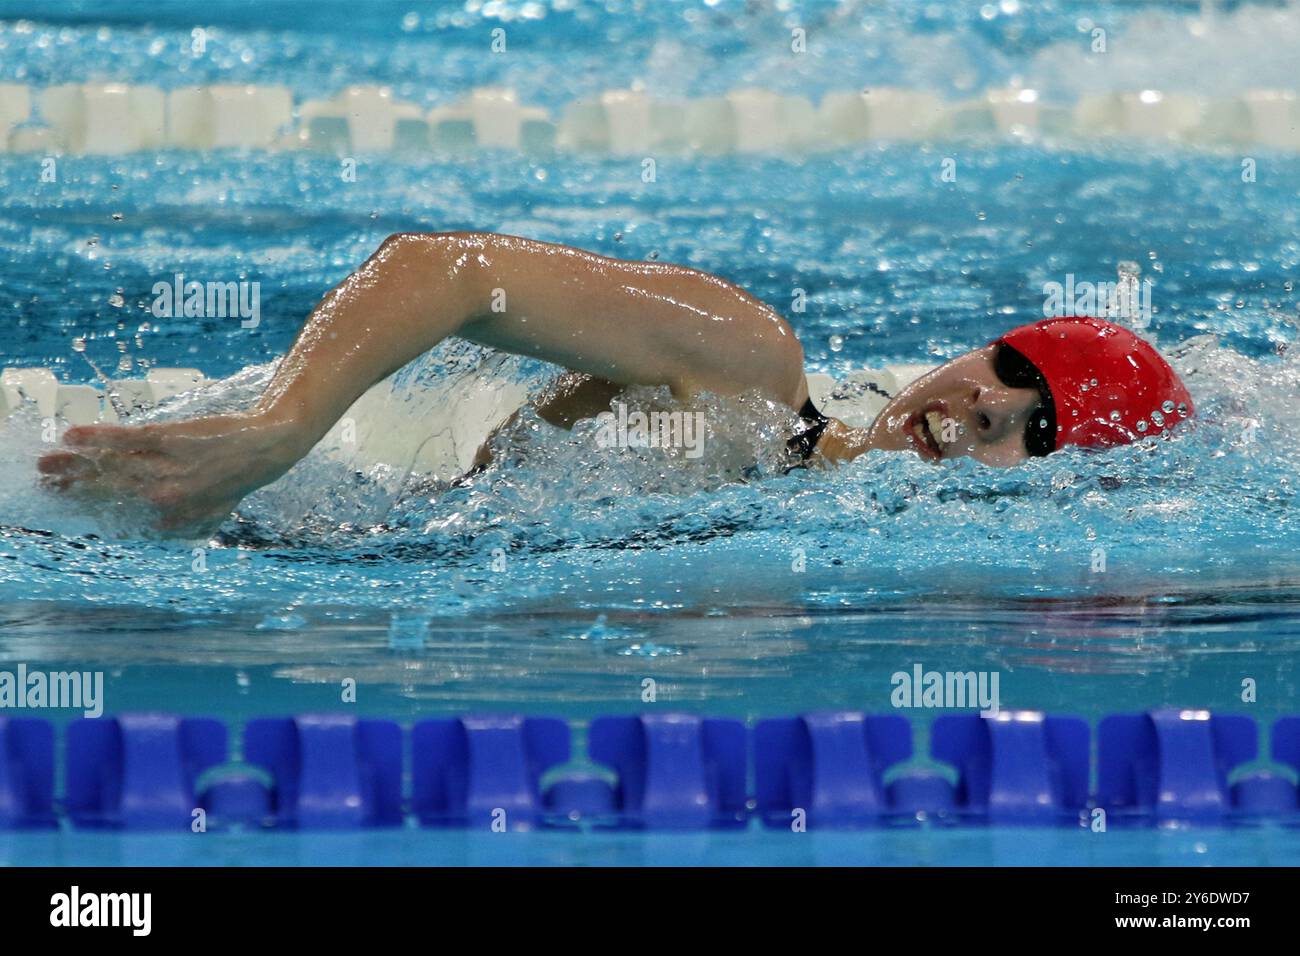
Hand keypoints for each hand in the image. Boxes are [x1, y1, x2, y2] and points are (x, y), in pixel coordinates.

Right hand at [37, 411, 305, 533]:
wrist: (266, 448)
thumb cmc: (239, 480)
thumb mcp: (214, 513)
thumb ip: (186, 526)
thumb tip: (159, 532)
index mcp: (171, 519)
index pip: (120, 515)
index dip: (89, 509)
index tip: (65, 503)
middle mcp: (164, 497)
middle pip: (107, 492)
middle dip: (70, 488)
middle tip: (43, 484)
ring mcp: (167, 468)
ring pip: (110, 467)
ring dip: (73, 465)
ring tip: (47, 462)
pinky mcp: (170, 439)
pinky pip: (127, 440)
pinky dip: (98, 438)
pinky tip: (73, 436)